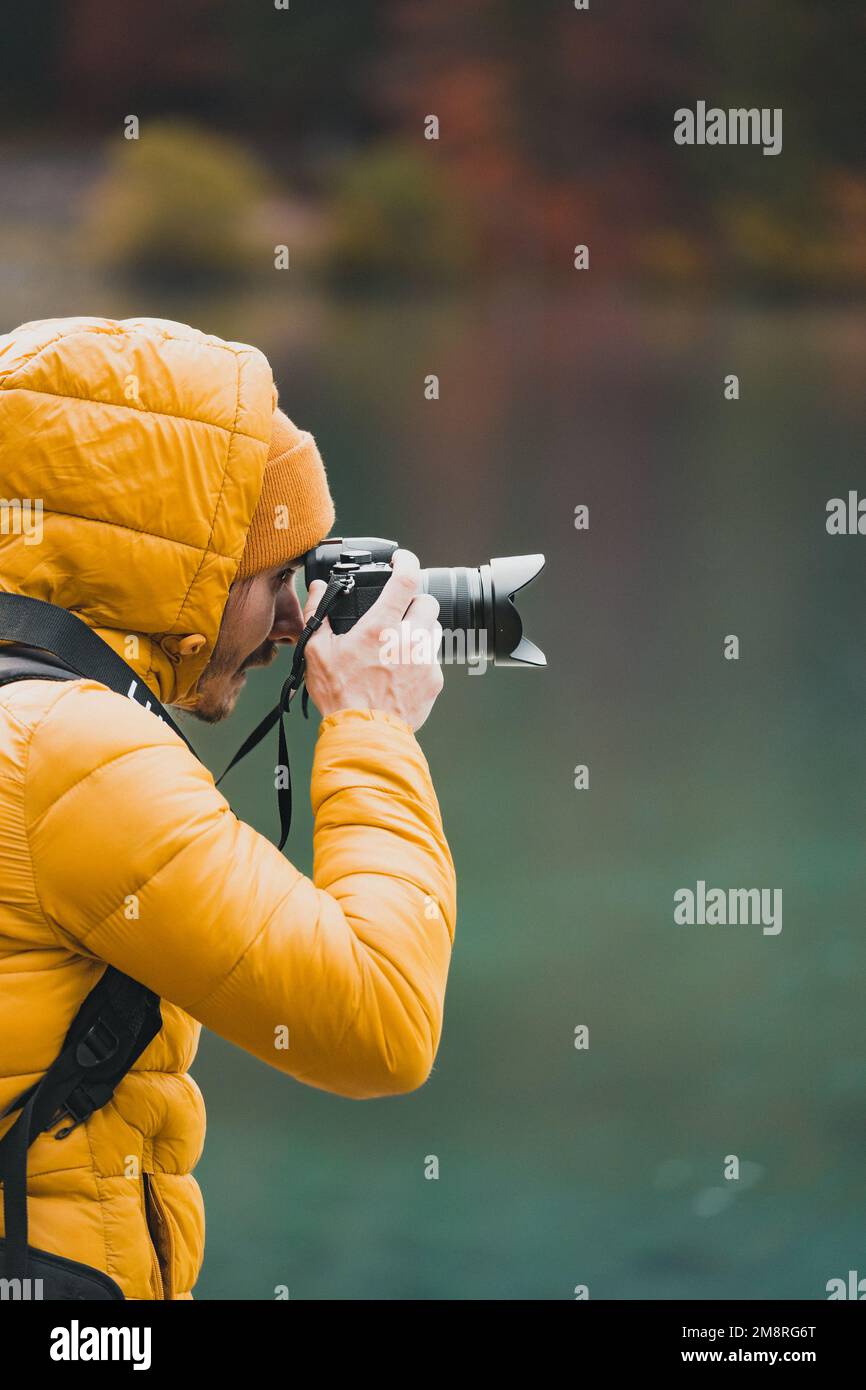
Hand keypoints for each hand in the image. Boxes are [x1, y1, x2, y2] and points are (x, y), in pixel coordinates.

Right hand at [300, 549, 443, 731]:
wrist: (366, 735)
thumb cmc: (341, 696)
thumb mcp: (317, 652)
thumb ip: (318, 614)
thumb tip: (317, 589)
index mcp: (380, 627)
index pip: (406, 579)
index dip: (407, 561)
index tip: (401, 560)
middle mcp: (408, 639)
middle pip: (427, 601)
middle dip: (414, 602)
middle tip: (397, 612)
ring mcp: (424, 661)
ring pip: (432, 630)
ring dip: (418, 630)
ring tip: (396, 646)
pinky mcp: (434, 681)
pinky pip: (432, 659)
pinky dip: (419, 660)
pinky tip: (400, 673)